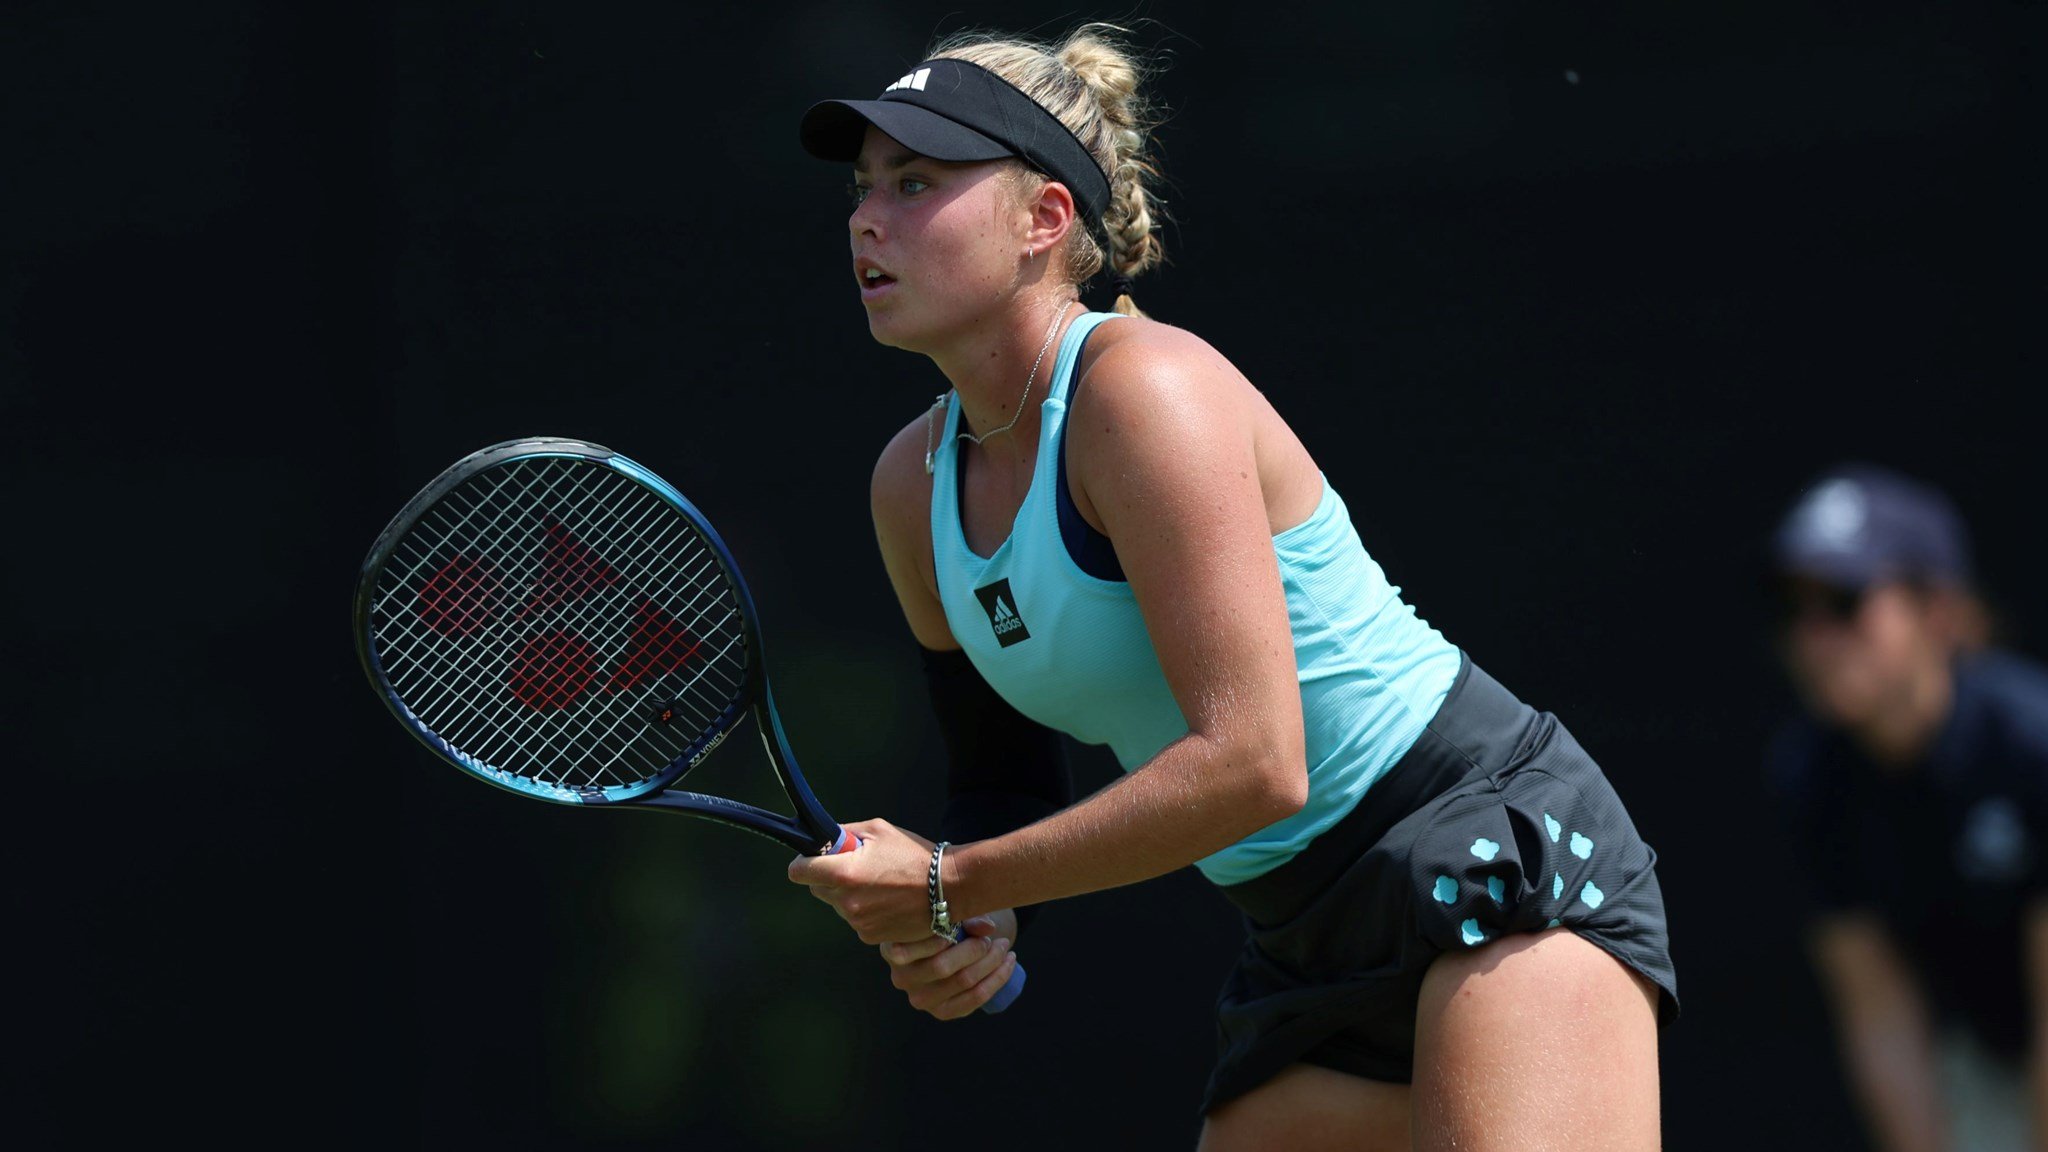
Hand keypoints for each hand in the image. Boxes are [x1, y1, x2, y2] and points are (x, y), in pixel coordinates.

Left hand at [785, 818, 937, 944]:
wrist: (948, 888)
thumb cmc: (914, 856)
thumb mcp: (879, 831)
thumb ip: (846, 834)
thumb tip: (827, 839)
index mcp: (844, 873)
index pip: (798, 872)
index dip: (804, 863)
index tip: (814, 859)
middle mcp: (846, 901)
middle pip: (817, 889)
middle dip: (829, 877)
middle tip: (856, 867)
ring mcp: (858, 922)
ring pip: (838, 905)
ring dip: (849, 895)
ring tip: (880, 884)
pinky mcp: (871, 937)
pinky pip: (856, 920)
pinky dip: (865, 911)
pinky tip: (887, 900)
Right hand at [878, 912, 1020, 1020]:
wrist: (947, 946)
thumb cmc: (941, 922)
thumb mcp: (946, 912)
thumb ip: (963, 914)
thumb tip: (987, 928)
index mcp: (892, 950)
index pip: (904, 951)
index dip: (934, 939)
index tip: (958, 927)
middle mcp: (901, 978)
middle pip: (941, 967)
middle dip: (974, 949)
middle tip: (991, 937)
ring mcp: (920, 999)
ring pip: (963, 981)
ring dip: (991, 962)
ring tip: (1004, 946)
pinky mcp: (942, 1012)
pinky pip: (975, 999)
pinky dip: (997, 979)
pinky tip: (1009, 963)